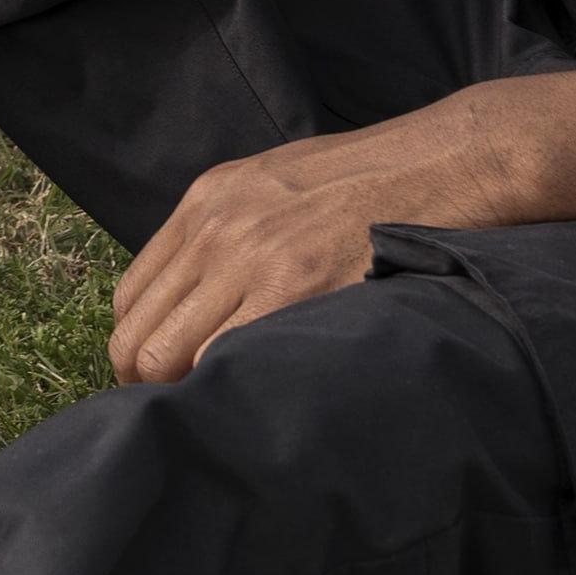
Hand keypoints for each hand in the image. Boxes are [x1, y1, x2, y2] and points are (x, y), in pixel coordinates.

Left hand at [106, 101, 526, 383]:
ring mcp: (250, 258)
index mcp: (205, 201)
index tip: (167, 379)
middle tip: (187, 412)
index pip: (131, 298)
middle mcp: (214, 229)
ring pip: (166, 359)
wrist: (444, 162)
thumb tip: (201, 299)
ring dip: (184, 396)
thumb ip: (229, 231)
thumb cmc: (371, 178)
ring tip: (221, 412)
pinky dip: (227, 390)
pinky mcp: (293, 288)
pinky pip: (225, 361)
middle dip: (150, 386)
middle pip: (137, 338)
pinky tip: (253, 399)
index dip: (140, 348)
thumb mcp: (276, 182)